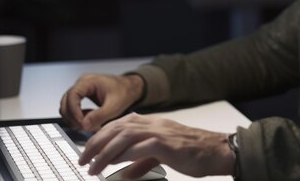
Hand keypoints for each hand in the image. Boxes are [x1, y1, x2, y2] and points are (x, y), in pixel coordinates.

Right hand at [59, 73, 144, 130]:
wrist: (130, 88)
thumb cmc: (124, 92)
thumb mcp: (115, 106)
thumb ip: (100, 116)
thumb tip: (84, 125)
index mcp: (88, 81)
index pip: (72, 95)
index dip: (74, 111)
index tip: (81, 123)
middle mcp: (81, 84)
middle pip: (65, 102)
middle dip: (72, 117)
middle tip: (84, 127)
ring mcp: (81, 90)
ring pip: (67, 106)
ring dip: (74, 119)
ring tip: (88, 125)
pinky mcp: (82, 97)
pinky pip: (73, 109)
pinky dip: (78, 117)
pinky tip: (89, 122)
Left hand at [79, 113, 235, 178]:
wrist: (216, 150)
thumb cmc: (194, 152)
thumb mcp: (162, 156)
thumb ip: (141, 162)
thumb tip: (124, 174)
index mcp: (152, 123)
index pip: (119, 124)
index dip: (100, 136)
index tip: (87, 150)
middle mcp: (153, 123)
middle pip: (116, 128)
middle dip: (95, 143)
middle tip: (82, 159)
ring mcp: (158, 131)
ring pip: (123, 136)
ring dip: (104, 151)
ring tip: (92, 166)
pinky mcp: (164, 143)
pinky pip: (138, 147)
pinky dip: (122, 155)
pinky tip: (112, 164)